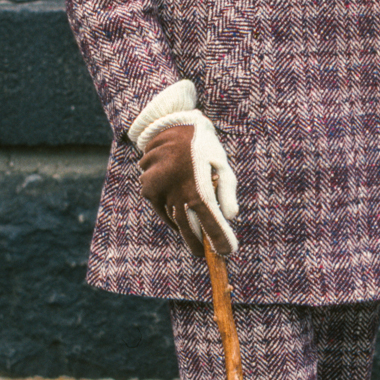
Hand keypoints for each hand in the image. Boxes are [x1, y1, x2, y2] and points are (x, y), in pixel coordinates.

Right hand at [138, 117, 237, 258]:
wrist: (171, 125)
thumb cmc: (203, 146)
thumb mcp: (221, 165)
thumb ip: (227, 192)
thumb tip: (231, 217)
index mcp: (199, 188)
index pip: (211, 222)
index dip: (220, 239)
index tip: (227, 252)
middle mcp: (177, 193)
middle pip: (188, 228)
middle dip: (197, 243)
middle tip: (201, 254)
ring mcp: (160, 192)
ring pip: (173, 219)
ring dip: (182, 226)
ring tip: (191, 231)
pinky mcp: (148, 189)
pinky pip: (160, 208)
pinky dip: (169, 210)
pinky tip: (176, 206)